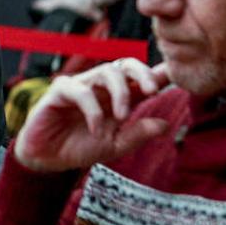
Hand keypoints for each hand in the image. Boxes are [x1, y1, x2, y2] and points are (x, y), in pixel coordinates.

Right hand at [14, 58, 170, 172]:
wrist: (48, 160)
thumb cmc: (81, 147)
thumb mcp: (115, 145)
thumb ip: (137, 134)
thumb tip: (165, 124)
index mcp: (117, 97)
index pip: (140, 79)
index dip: (158, 74)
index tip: (176, 75)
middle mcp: (101, 87)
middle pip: (125, 64)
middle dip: (142, 73)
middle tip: (154, 90)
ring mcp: (81, 86)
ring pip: (106, 72)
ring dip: (120, 93)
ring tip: (123, 116)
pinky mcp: (60, 91)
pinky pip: (81, 91)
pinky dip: (93, 109)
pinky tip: (96, 128)